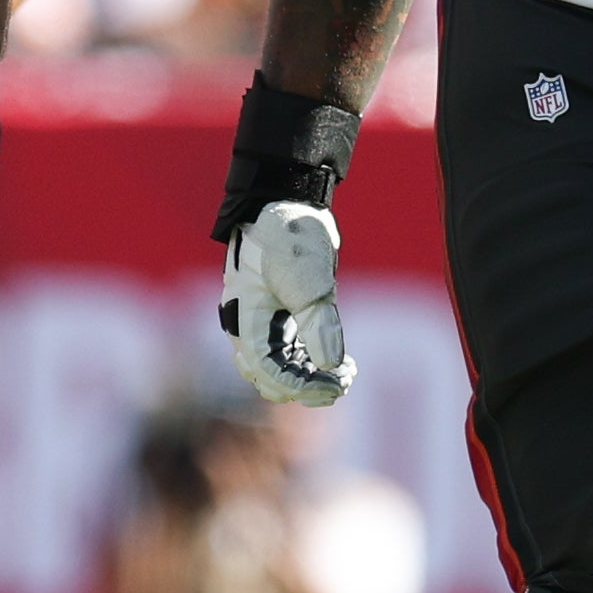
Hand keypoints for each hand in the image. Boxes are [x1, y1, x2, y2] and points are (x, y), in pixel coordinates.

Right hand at [219, 200, 353, 404]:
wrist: (286, 204)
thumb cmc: (289, 239)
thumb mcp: (308, 282)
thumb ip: (318, 325)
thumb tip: (330, 366)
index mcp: (244, 320)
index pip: (267, 370)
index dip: (300, 386)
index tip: (334, 387)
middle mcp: (248, 327)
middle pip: (270, 377)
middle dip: (306, 387)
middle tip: (342, 384)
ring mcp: (262, 323)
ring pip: (282, 369)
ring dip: (312, 377)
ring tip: (347, 374)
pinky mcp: (279, 316)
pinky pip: (291, 354)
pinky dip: (313, 363)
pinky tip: (341, 364)